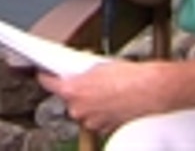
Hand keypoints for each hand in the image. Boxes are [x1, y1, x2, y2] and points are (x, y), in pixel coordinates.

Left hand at [38, 61, 161, 133]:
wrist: (150, 91)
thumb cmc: (129, 77)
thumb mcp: (98, 66)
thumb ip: (81, 72)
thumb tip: (76, 73)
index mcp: (72, 91)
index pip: (47, 83)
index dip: (45, 76)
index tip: (44, 73)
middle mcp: (78, 109)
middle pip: (67, 98)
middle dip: (75, 90)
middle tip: (87, 81)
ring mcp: (91, 121)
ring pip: (82, 110)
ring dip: (89, 102)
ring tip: (105, 90)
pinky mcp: (104, 128)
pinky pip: (96, 118)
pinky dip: (101, 111)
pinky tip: (112, 100)